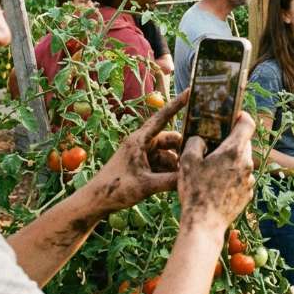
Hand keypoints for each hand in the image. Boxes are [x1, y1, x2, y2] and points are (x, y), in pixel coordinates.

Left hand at [86, 90, 188, 211]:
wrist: (97, 201)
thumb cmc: (115, 189)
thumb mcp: (146, 186)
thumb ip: (170, 181)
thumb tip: (192, 177)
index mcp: (139, 140)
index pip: (162, 117)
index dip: (177, 104)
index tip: (190, 92)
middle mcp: (142, 143)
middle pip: (170, 139)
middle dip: (182, 148)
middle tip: (196, 157)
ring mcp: (143, 154)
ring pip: (168, 154)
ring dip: (176, 164)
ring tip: (185, 177)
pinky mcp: (143, 165)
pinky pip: (163, 164)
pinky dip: (170, 171)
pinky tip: (177, 183)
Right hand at [177, 112, 255, 230]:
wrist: (204, 224)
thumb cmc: (195, 191)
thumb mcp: (187, 161)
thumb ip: (195, 142)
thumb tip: (201, 139)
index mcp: (234, 151)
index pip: (248, 123)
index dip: (241, 116)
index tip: (232, 116)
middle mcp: (246, 163)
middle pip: (244, 143)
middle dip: (231, 141)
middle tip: (213, 145)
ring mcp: (249, 180)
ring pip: (242, 161)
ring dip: (231, 161)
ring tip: (212, 169)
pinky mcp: (248, 194)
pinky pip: (242, 178)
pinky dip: (232, 177)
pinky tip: (216, 185)